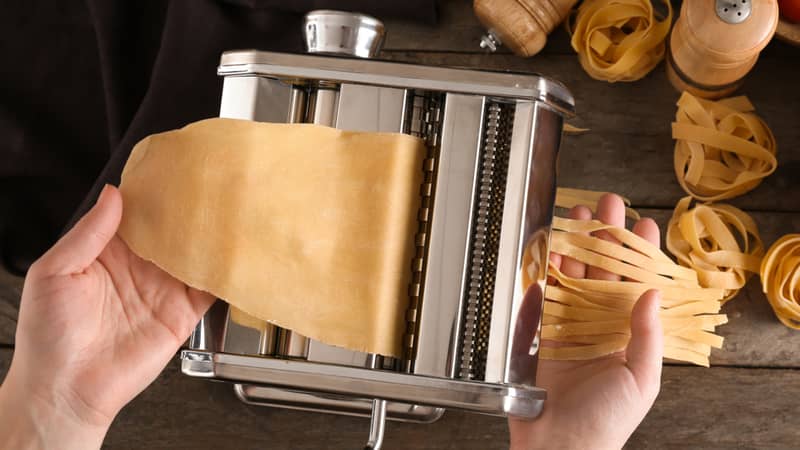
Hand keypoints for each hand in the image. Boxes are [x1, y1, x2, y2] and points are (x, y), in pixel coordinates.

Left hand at [0, 185, 214, 448]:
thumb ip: (88, 234)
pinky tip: (235, 255)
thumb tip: (113, 195)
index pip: (137, 212)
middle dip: (191, 210)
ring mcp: (163, 289)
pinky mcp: (183, 314)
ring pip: (195, 254)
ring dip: (212, 237)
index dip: (154, 192)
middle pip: (172, 230)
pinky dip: (225, 273)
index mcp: (108, 251)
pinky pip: (209, 288)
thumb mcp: (54, 272)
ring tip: (231, 212)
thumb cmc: (48, 337)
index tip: (174, 171)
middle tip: (213, 185)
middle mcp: (140, 266)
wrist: (66, 390)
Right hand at [509, 194, 662, 449]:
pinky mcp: (539, 341)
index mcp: (626, 337)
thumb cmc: (606, 423)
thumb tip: (654, 292)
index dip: (639, 255)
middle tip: (604, 206)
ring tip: (573, 220)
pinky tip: (544, 260)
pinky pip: (538, 305)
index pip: (635, 286)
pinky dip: (540, 282)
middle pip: (601, 274)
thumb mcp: (641, 380)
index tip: (642, 225)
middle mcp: (597, 329)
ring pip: (570, 281)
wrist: (560, 449)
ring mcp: (567, 333)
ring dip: (571, 250)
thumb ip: (646, 335)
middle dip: (603, 239)